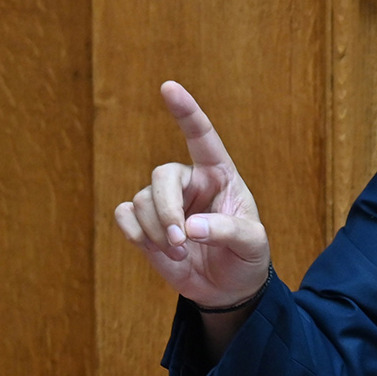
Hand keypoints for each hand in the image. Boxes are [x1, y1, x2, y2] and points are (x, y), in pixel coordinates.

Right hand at [113, 81, 269, 309]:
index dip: (186, 112)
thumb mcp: (252, 244)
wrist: (228, 289)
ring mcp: (164, 202)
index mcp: (220, 175)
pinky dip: (136, 234)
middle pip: (161, 175)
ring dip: (157, 232)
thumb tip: (189, 228)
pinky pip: (124, 215)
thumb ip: (227, 231)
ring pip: (141, 201)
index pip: (202, 137)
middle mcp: (189, 182)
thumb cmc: (246, 258)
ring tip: (181, 253)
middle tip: (181, 241)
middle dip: (166, 210)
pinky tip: (156, 250)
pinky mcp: (144, 224)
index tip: (169, 87)